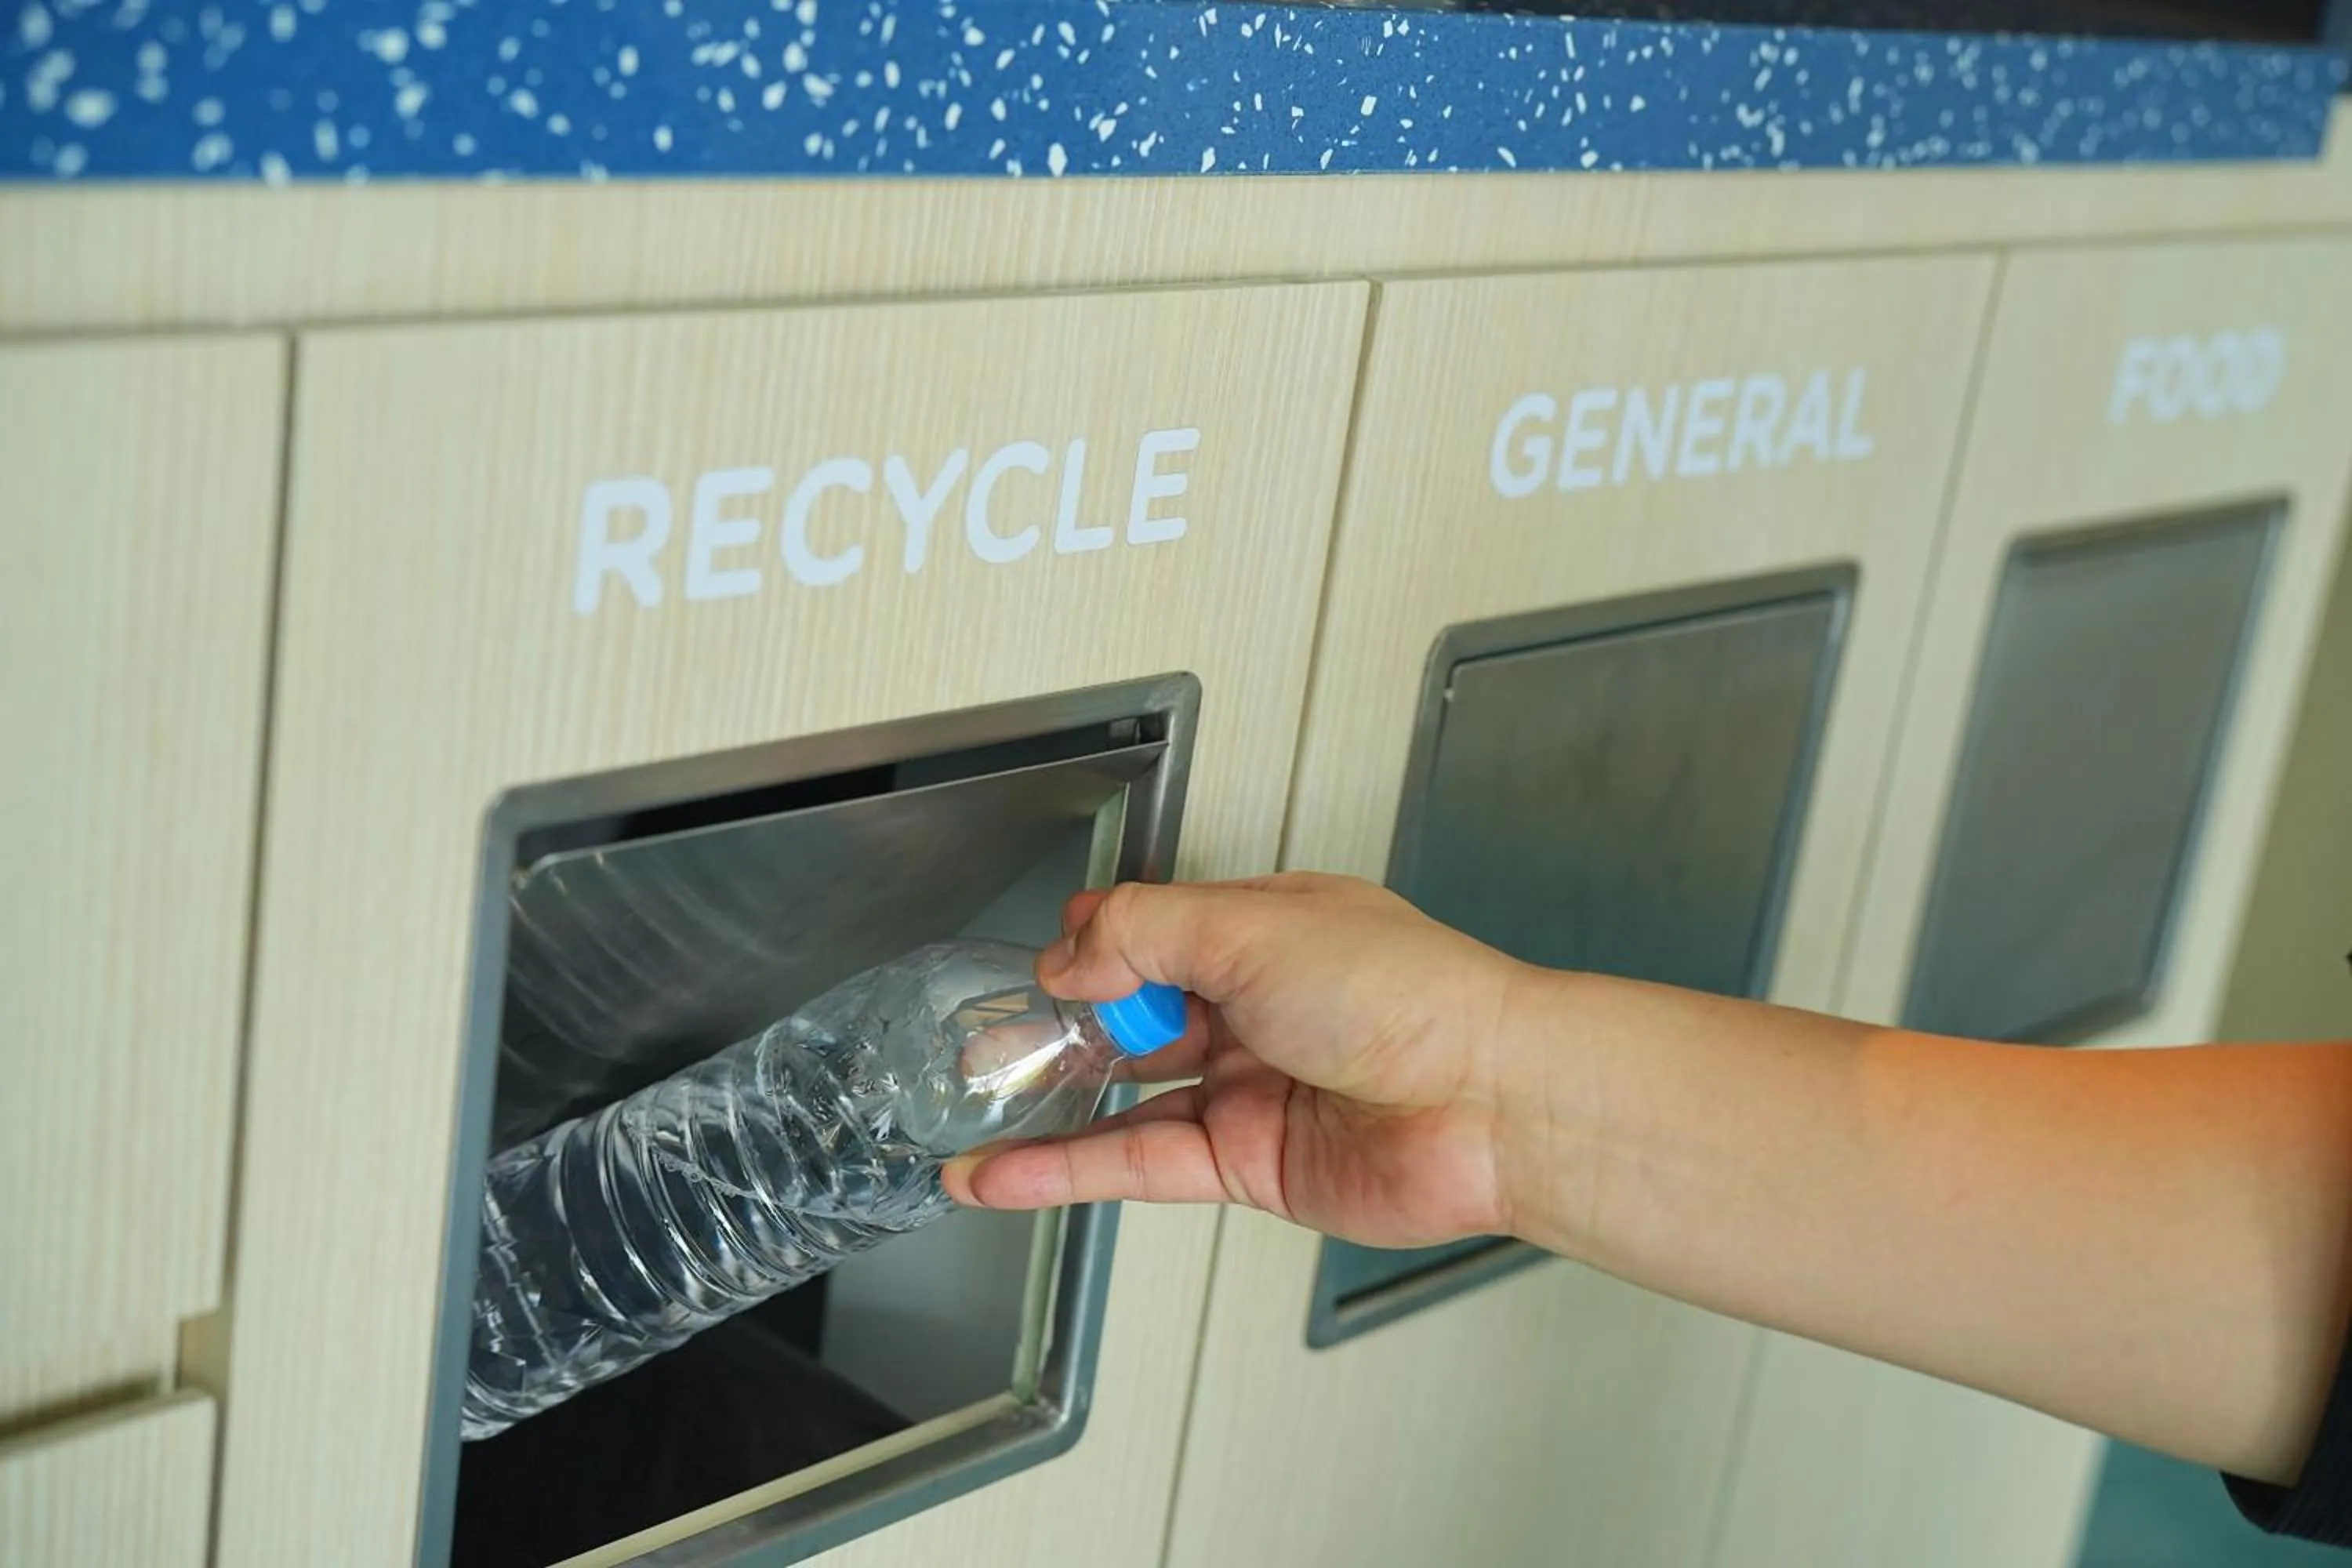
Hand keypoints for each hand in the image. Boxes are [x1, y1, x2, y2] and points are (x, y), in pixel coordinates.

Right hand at [940, 873, 1533, 1247]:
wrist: (1489, 1102)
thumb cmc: (1411, 997)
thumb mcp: (1253, 926)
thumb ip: (1144, 934)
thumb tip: (1068, 953)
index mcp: (1265, 928)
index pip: (1153, 929)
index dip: (1093, 945)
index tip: (1041, 963)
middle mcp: (1256, 1005)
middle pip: (1133, 1013)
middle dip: (1056, 1026)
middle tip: (982, 1042)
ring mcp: (1250, 1086)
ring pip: (1125, 1095)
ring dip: (1046, 1106)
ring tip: (967, 1111)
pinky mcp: (1246, 1163)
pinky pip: (1139, 1162)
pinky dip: (1067, 1170)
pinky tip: (1008, 1174)